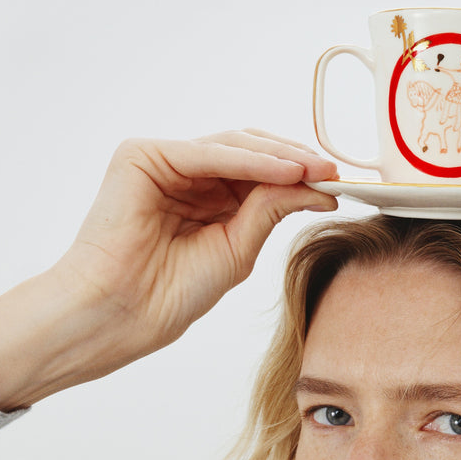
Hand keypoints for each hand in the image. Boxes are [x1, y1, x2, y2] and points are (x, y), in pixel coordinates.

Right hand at [56, 128, 337, 358]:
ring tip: (317, 170)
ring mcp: (161, 161)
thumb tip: (317, 185)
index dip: (298, 175)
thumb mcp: (239, 248)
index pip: (258, 174)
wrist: (123, 313)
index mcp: (203, 198)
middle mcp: (183, 174)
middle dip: (294, 160)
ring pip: (233, 146)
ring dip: (280, 157)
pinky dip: (250, 160)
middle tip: (333, 173)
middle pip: (249, 152)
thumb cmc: (170, 292)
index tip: (337, 186)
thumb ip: (270, 210)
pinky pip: (208, 152)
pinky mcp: (142, 155)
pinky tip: (284, 170)